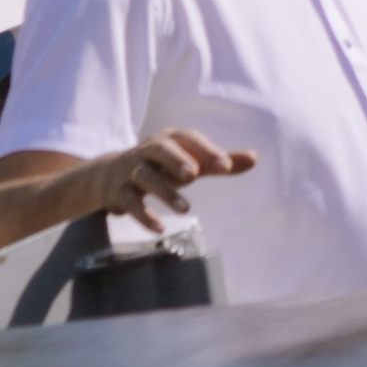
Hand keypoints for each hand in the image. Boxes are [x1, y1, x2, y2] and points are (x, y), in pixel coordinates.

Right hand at [92, 130, 253, 232]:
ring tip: (186, 209)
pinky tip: (160, 228)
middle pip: (160, 150)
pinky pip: (130, 202)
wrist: (110, 175)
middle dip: (177, 160)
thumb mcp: (190, 161)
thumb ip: (219, 161)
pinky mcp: (119, 193)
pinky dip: (144, 215)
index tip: (226, 167)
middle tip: (195, 175)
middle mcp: (148, 150)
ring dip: (164, 192)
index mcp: (170, 138)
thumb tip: (255, 159)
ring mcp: (131, 171)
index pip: (189, 139)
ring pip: (145, 177)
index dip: (208, 151)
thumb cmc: (162, 165)